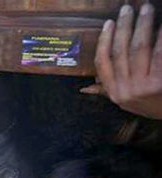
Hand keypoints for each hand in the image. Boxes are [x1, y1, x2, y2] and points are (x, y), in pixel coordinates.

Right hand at [81, 4, 161, 118]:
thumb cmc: (151, 106)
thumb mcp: (126, 103)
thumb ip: (106, 92)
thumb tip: (84, 89)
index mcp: (114, 93)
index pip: (102, 64)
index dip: (104, 41)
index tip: (108, 24)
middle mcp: (125, 90)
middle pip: (120, 52)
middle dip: (124, 27)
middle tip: (127, 9)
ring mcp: (143, 86)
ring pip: (139, 48)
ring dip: (142, 25)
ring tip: (145, 9)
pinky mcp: (160, 82)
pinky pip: (158, 52)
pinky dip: (159, 36)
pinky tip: (160, 25)